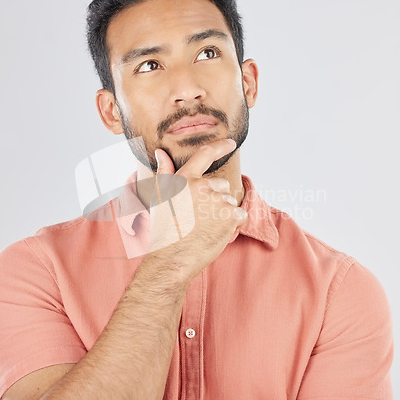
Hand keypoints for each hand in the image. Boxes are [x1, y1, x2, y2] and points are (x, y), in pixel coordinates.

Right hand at [148, 139, 247, 280]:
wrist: (172, 258)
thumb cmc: (164, 230)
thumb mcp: (160, 198)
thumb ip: (165, 172)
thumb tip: (161, 152)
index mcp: (184, 179)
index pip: (205, 155)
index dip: (220, 146)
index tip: (231, 142)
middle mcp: (202, 186)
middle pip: (221, 185)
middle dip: (216, 198)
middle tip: (199, 216)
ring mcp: (218, 201)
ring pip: (230, 201)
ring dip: (223, 212)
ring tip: (205, 226)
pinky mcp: (230, 216)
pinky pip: (240, 215)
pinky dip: (233, 223)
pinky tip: (216, 232)